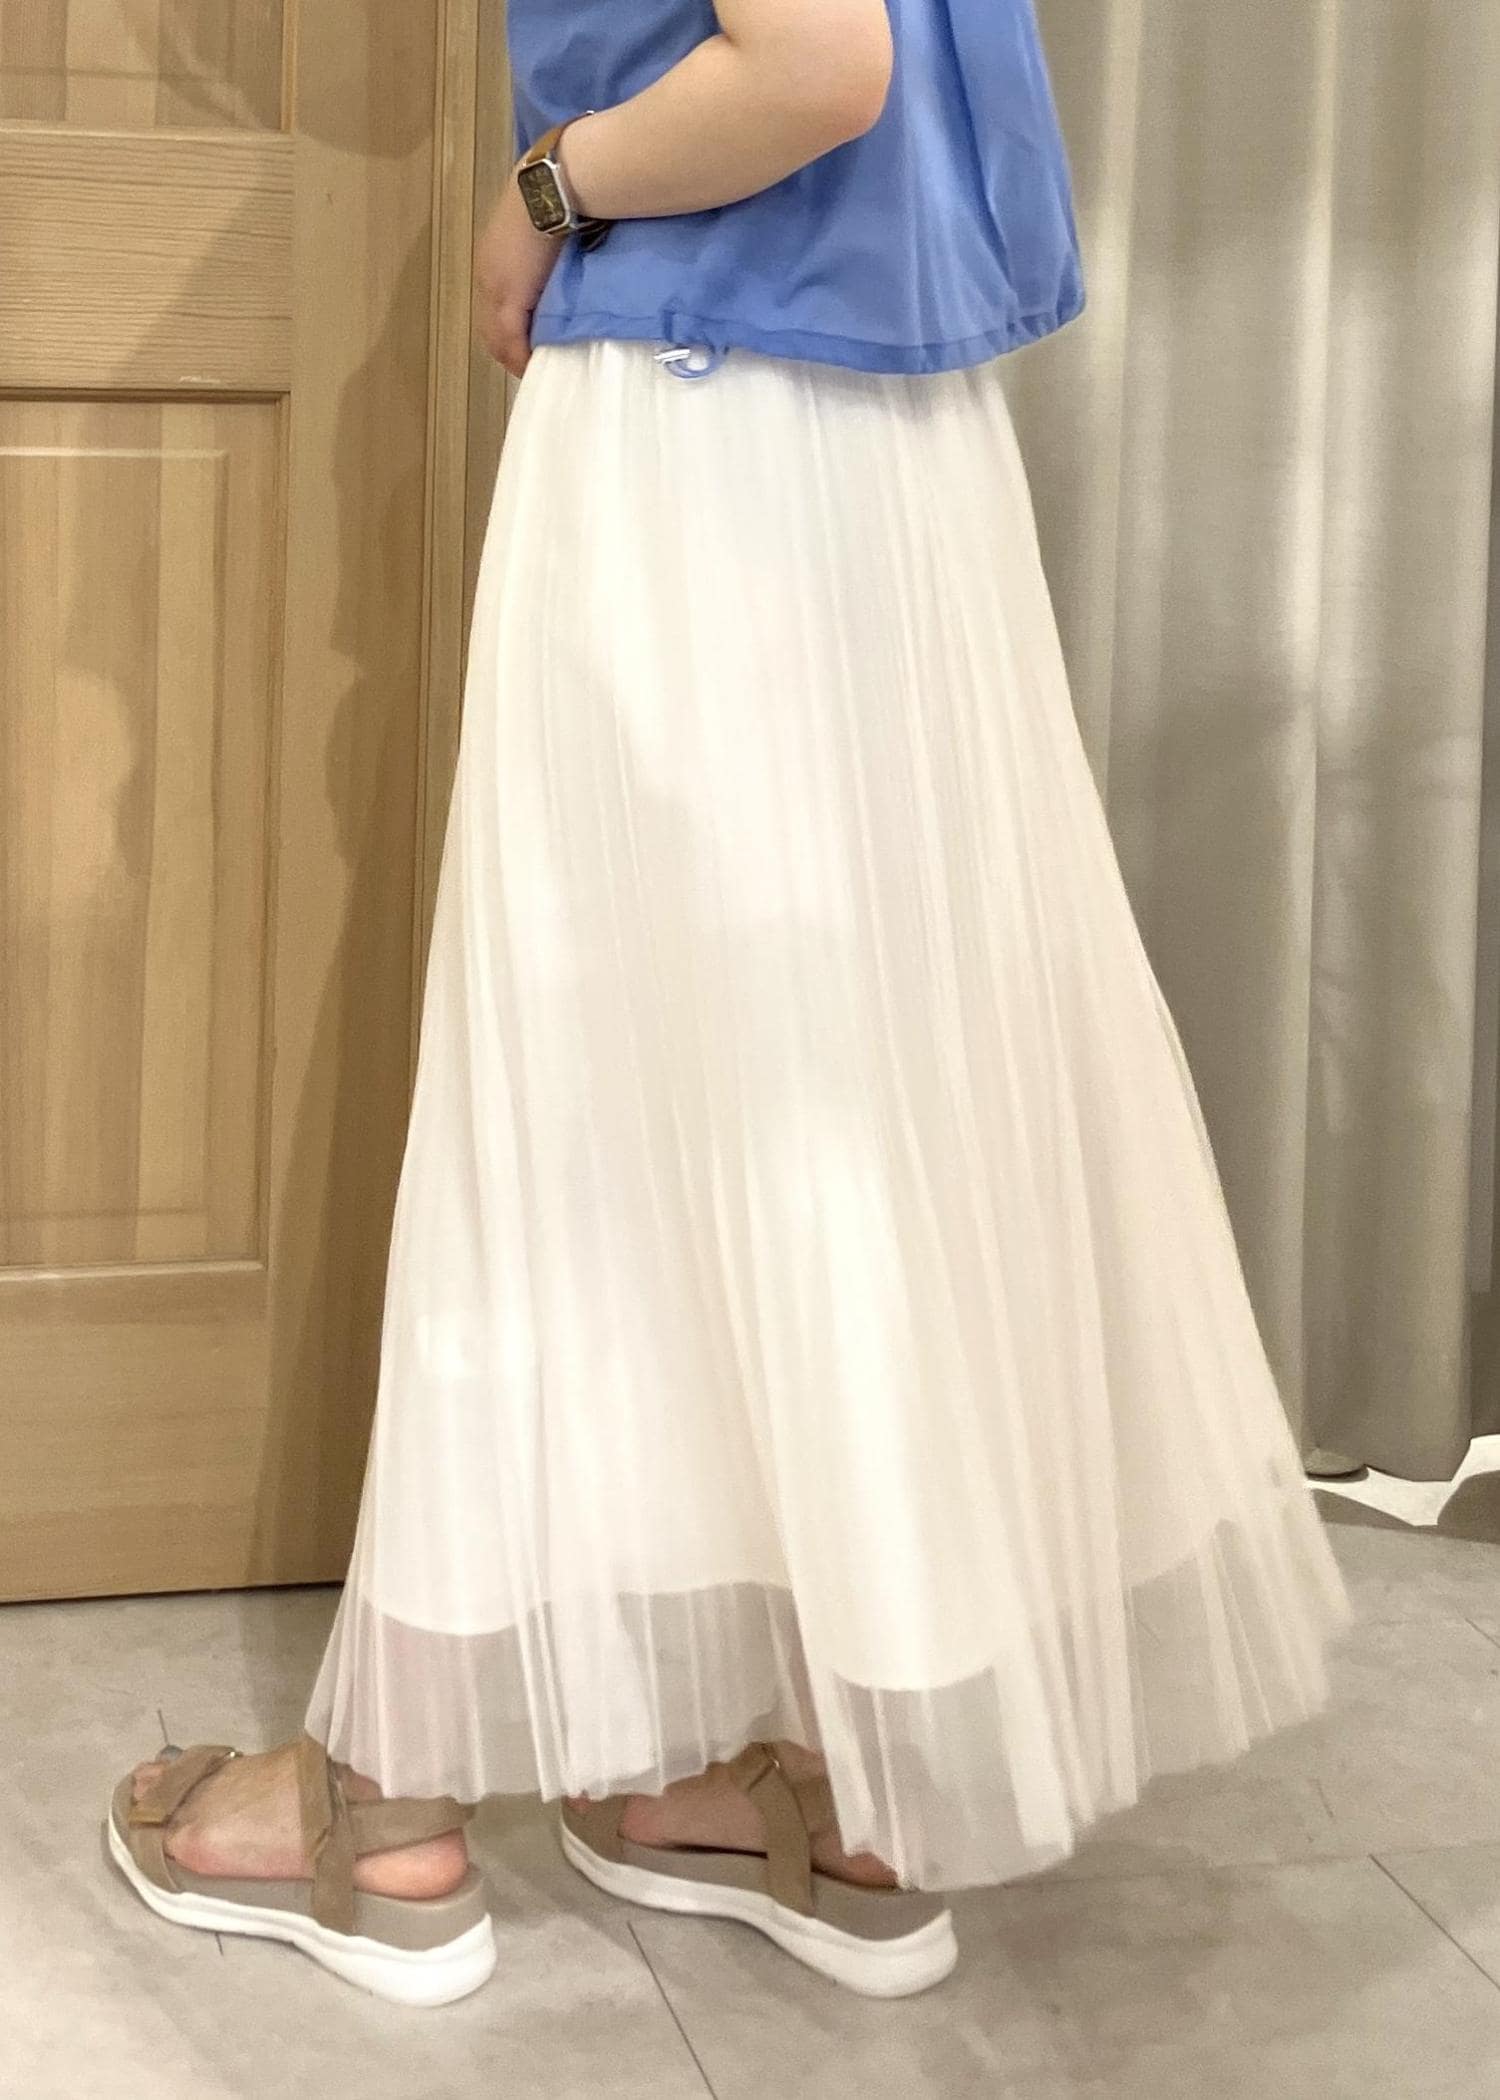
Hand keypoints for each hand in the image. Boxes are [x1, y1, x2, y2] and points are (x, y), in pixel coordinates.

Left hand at [473, 173, 563, 378]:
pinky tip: (535, 367)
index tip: (527, 346)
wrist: (551, 190)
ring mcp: (495, 289)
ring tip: (536, 369)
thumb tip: (558, 271)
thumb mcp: (542, 232)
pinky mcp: (509, 299)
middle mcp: (487, 277)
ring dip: (515, 357)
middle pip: (489, 329)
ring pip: (496, 339)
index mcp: (492, 260)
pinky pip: (511, 341)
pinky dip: (522, 359)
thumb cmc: (554, 201)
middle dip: (509, 351)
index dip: (508, 331)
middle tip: (531, 364)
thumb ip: (542, 256)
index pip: (493, 307)